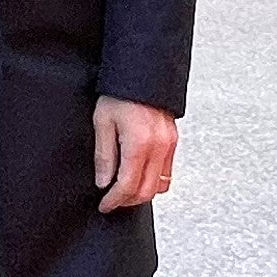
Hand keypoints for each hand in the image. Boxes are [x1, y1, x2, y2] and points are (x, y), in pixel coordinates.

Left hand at [92, 98, 177, 214]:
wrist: (142, 71)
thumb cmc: (120, 91)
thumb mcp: (103, 122)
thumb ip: (104, 156)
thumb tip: (104, 182)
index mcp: (139, 143)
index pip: (127, 186)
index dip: (114, 200)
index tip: (104, 205)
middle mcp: (159, 146)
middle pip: (147, 191)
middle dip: (128, 201)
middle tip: (112, 201)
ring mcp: (170, 144)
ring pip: (161, 185)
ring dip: (142, 192)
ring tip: (125, 190)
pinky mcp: (173, 140)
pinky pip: (167, 171)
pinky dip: (155, 180)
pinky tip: (140, 175)